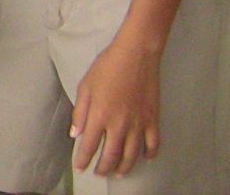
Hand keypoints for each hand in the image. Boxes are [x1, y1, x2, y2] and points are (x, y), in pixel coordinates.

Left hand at [70, 36, 161, 177]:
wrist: (136, 56)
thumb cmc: (106, 67)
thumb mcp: (85, 86)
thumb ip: (80, 112)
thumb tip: (75, 134)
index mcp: (100, 116)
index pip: (90, 145)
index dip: (83, 159)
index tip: (80, 168)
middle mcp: (120, 125)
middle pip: (111, 155)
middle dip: (103, 167)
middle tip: (98, 173)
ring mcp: (139, 124)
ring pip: (132, 155)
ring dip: (124, 167)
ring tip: (117, 173)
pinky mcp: (153, 120)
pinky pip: (153, 144)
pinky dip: (149, 154)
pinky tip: (145, 158)